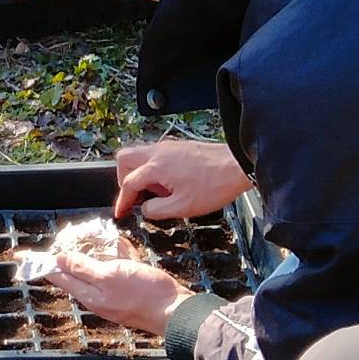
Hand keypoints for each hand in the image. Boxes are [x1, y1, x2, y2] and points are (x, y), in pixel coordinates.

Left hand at [45, 251, 192, 336]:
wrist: (175, 311)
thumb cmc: (144, 294)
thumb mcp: (109, 277)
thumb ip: (83, 268)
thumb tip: (59, 259)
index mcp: (89, 293)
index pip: (57, 275)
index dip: (40, 263)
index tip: (22, 257)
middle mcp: (98, 294)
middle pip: (75, 270)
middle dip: (68, 253)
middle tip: (61, 238)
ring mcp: (115, 291)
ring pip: (98, 267)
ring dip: (96, 251)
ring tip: (96, 237)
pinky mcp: (131, 288)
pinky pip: (118, 268)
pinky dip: (117, 255)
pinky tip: (120, 245)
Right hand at [113, 139, 250, 220]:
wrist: (237, 167)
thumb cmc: (214, 185)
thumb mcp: (181, 208)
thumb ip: (156, 210)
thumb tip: (145, 209)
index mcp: (156, 167)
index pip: (128, 183)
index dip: (122, 201)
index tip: (121, 212)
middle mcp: (159, 152)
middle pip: (125, 159)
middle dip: (124, 180)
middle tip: (134, 197)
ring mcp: (169, 147)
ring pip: (140, 155)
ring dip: (140, 174)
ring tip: (156, 193)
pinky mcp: (179, 147)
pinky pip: (156, 155)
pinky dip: (154, 169)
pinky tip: (169, 185)